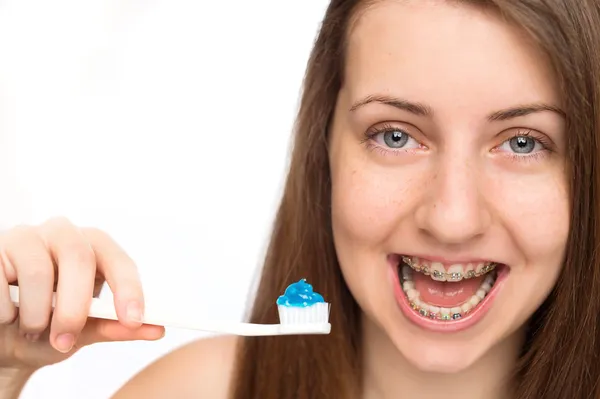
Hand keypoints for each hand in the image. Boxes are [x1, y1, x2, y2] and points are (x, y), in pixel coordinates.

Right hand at [0, 217, 163, 370]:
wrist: (3, 337)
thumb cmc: (49, 327)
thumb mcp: (84, 330)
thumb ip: (116, 326)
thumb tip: (158, 330)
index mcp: (92, 248)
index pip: (118, 260)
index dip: (128, 289)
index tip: (134, 320)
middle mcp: (62, 234)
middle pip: (79, 257)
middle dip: (76, 306)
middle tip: (66, 340)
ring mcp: (26, 237)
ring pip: (38, 270)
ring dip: (37, 313)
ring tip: (32, 329)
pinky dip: (5, 310)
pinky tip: (7, 318)